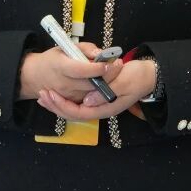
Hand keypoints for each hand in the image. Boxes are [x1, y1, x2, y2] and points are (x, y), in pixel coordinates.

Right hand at [18, 42, 122, 103]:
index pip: (81, 70)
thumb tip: (101, 53)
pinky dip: (101, 90)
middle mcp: (65, 83)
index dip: (96, 68)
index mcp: (60, 67)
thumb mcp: (65, 47)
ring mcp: (69, 95)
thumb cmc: (52, 59)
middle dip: (108, 76)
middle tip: (120, 64)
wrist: (35, 76)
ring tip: (118, 70)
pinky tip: (110, 80)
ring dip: (108, 83)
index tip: (109, 62)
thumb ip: (84, 48)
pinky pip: (90, 98)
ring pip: (94, 93)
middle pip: (91, 84)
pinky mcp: (72, 102)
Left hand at [35, 59, 156, 121]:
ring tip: (43, 95)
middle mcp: (100, 109)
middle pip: (73, 113)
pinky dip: (64, 99)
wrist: (148, 76)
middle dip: (55, 106)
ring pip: (73, 109)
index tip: (51, 94)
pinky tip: (55, 93)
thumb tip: (87, 100)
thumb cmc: (138, 77)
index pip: (79, 112)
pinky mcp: (97, 98)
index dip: (63, 105)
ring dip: (57, 103)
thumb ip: (105, 91)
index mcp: (106, 108)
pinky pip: (77, 103)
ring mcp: (98, 105)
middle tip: (41, 95)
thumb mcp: (124, 81)